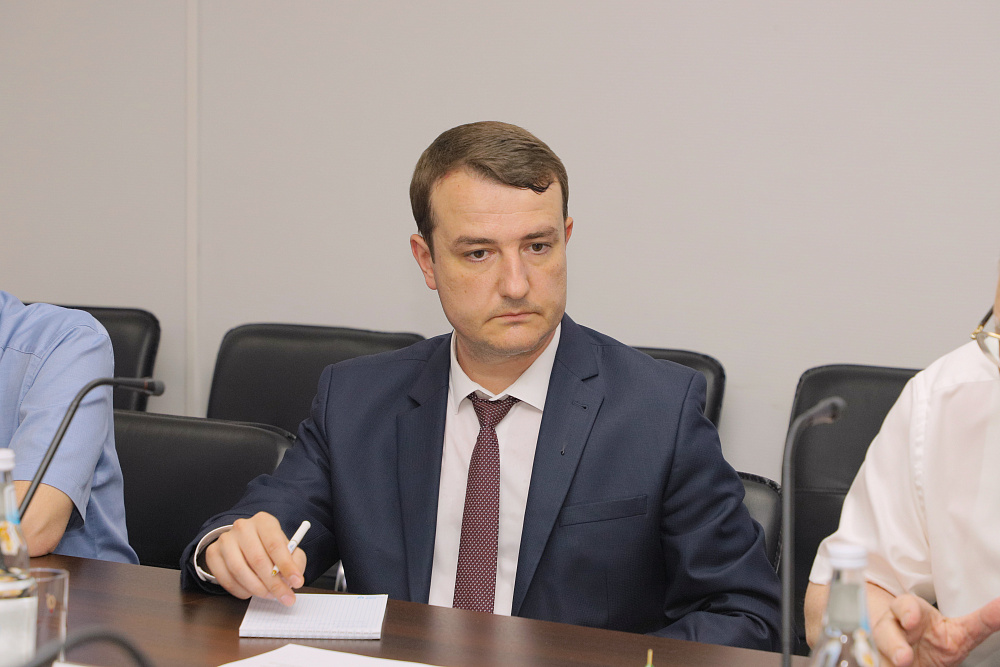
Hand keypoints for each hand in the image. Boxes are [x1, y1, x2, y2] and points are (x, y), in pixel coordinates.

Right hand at [204, 512, 306, 605]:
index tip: (297, 582)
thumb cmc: (269, 547)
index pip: (275, 545)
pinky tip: (251, 592)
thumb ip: (295, 561)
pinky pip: (226, 579)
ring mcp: (225, 540)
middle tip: (285, 597)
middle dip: (274, 583)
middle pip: (257, 560)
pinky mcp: (213, 553)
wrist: (243, 542)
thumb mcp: (288, 548)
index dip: (287, 566)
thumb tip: (293, 578)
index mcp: (263, 521)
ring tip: (269, 595)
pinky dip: (240, 591)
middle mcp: (242, 527)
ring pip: (240, 571)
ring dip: (257, 589)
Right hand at [873, 593, 999, 665]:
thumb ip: (982, 621)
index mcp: (911, 614)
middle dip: (893, 643)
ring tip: (899, 664)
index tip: (912, 620)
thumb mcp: (962, 632)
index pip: (904, 606)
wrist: (913, 654)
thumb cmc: (935, 639)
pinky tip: (886, 666)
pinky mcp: (879, 662)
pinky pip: (875, 663)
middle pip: (884, 631)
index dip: (907, 612)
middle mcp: (891, 629)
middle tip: (905, 658)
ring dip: (885, 657)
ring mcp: (882, 647)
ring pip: (876, 649)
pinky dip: (880, 665)